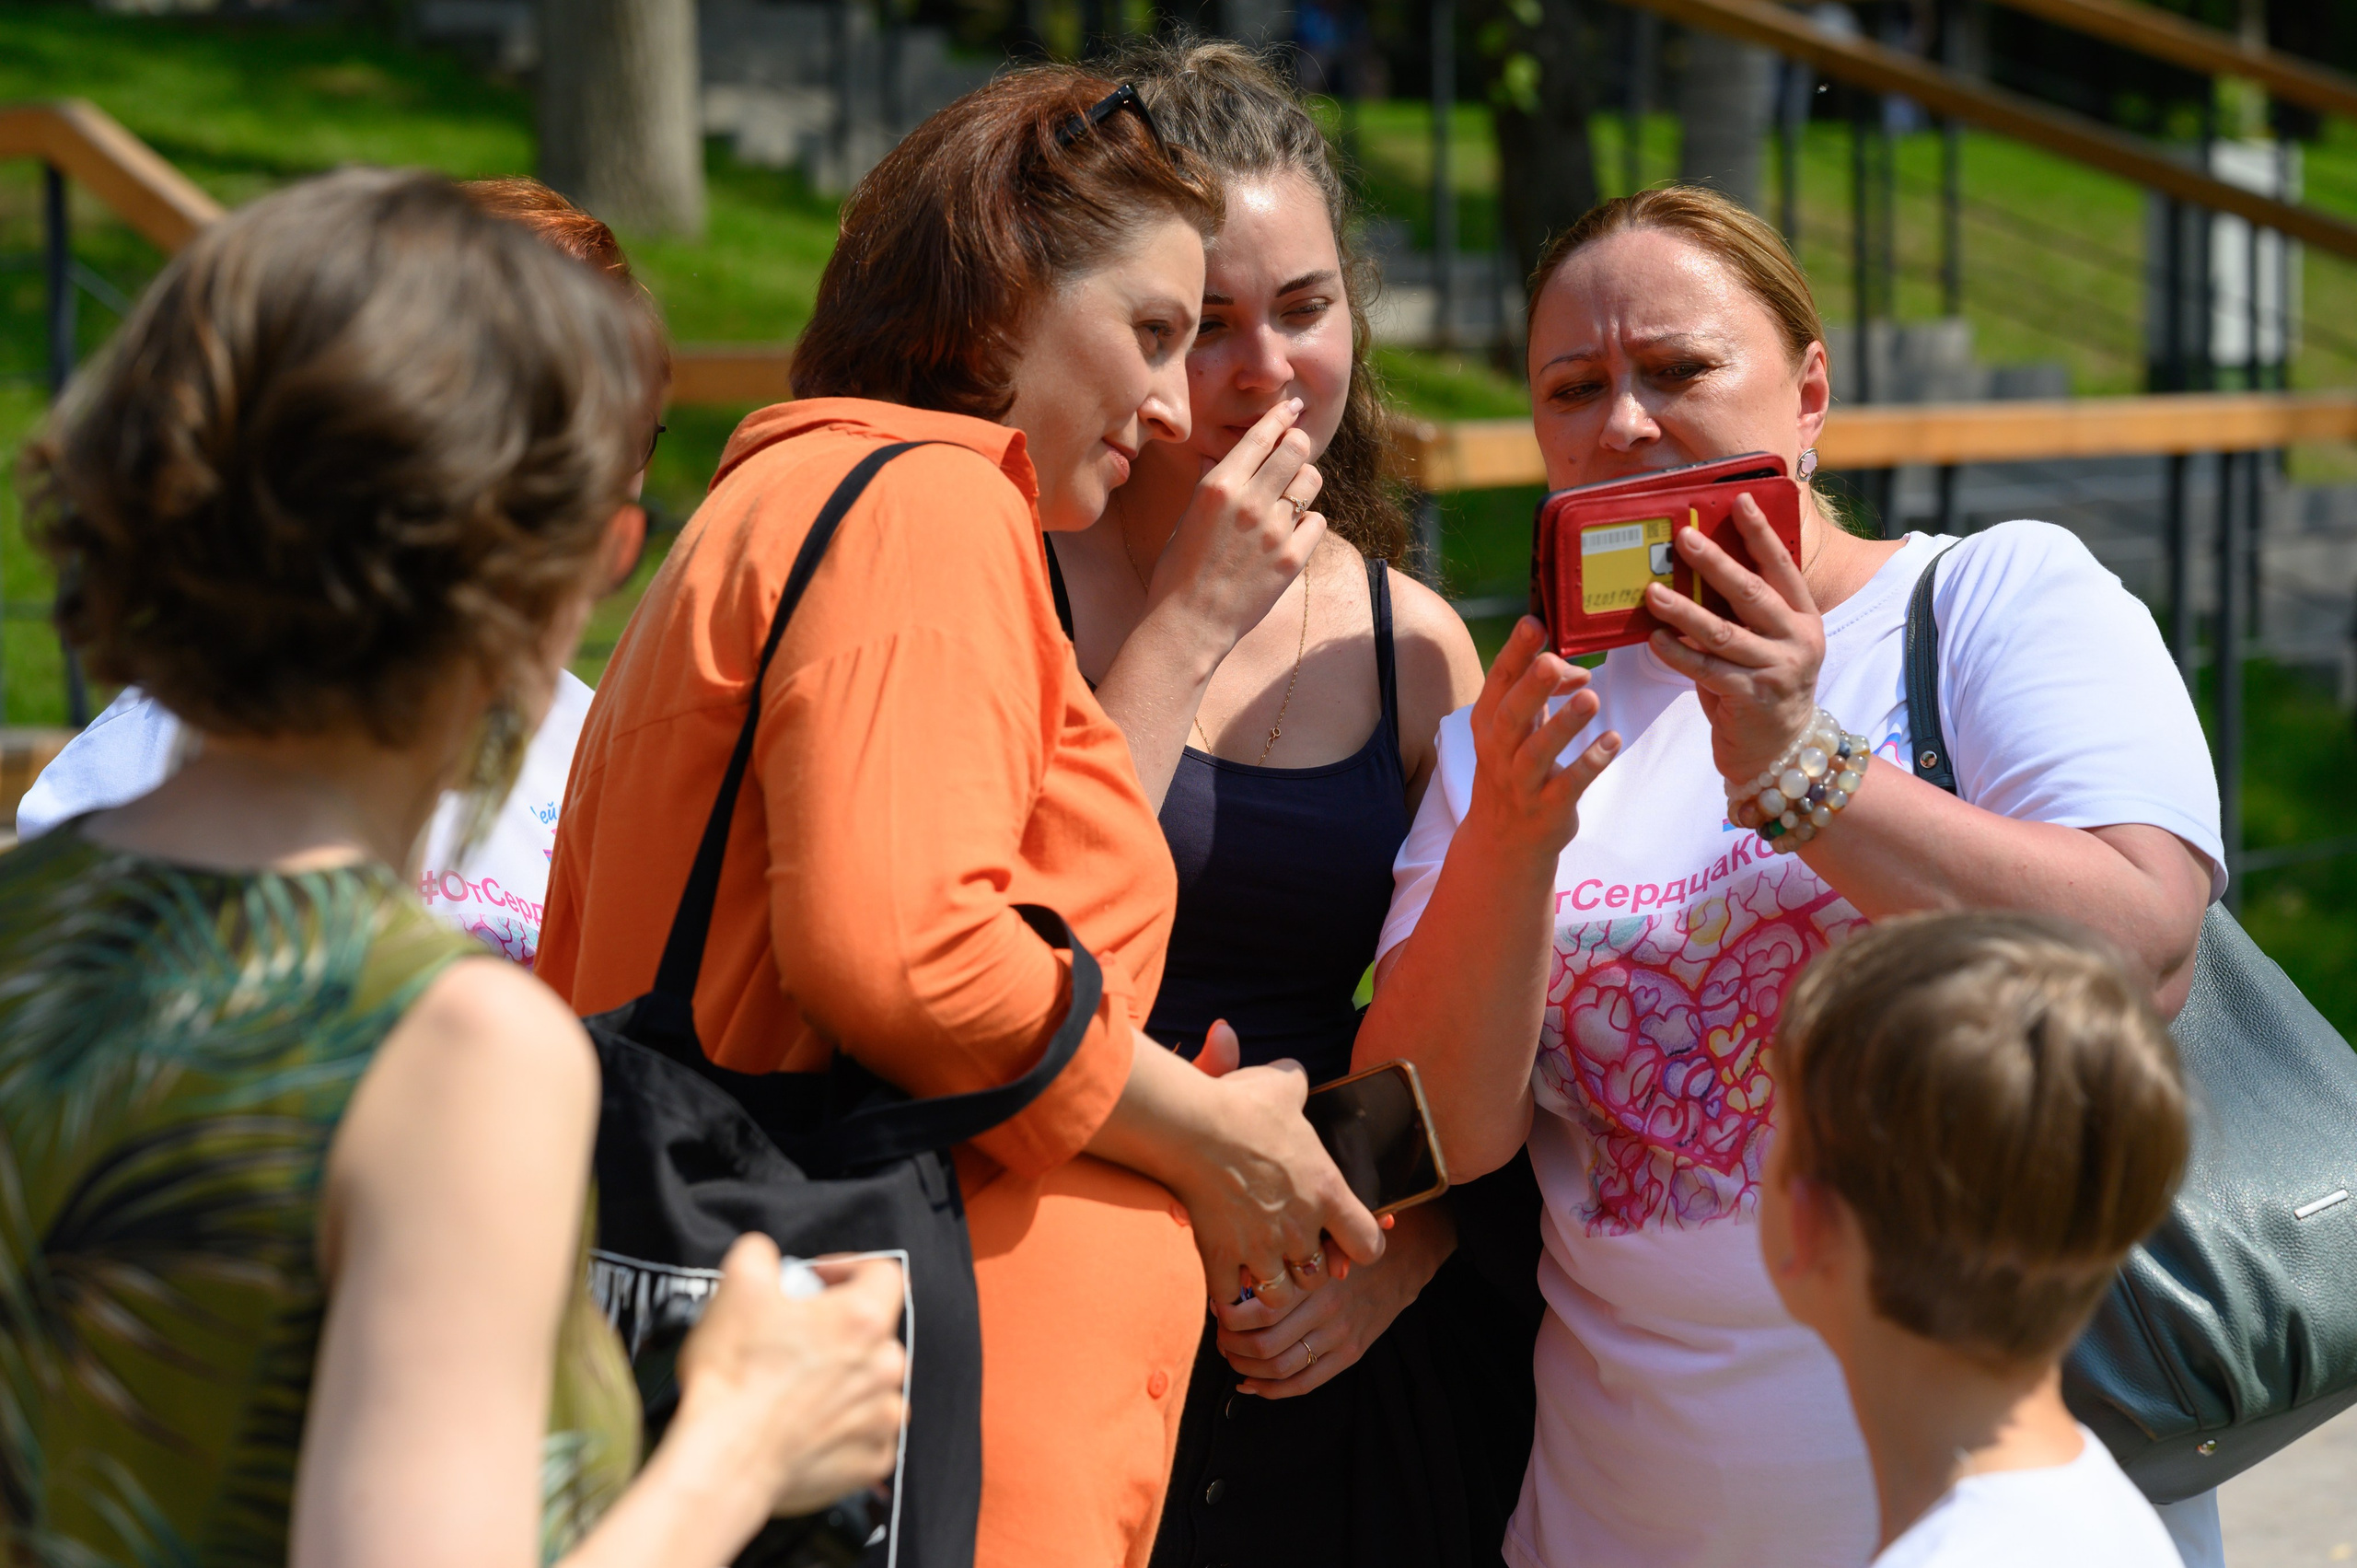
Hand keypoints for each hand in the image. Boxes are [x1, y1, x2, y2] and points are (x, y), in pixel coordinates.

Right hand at [670, 1236, 906, 1518]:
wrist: (724, 1463)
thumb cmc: (734, 1377)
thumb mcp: (737, 1286)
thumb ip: (760, 1253)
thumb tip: (764, 1256)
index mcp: (863, 1319)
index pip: (883, 1273)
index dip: (846, 1268)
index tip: (814, 1282)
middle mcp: (885, 1368)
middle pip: (875, 1333)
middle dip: (838, 1330)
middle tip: (793, 1339)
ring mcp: (882, 1419)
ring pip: (873, 1386)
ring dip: (844, 1382)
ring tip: (797, 1388)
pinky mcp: (870, 1462)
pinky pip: (867, 1436)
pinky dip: (843, 1430)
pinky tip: (806, 1427)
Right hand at [1144, 397, 1327, 654]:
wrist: (1189, 622)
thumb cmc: (1179, 569)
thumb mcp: (1188, 517)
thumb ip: (1211, 483)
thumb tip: (1220, 458)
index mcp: (1219, 486)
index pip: (1261, 436)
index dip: (1281, 417)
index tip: (1291, 408)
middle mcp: (1250, 503)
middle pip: (1296, 450)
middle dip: (1297, 444)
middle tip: (1293, 451)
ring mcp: (1275, 531)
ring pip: (1312, 482)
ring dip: (1304, 483)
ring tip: (1290, 496)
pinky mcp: (1293, 559)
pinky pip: (1318, 522)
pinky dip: (1307, 522)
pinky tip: (1291, 532)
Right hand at [1163, 1045, 1385, 1330]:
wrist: (1191, 1126)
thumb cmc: (1241, 1103)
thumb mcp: (1283, 1084)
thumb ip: (1297, 1086)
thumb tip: (1294, 1077)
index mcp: (1326, 1191)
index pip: (1369, 1246)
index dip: (1360, 1246)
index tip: (1343, 1238)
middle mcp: (1299, 1228)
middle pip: (1318, 1278)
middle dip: (1306, 1267)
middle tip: (1289, 1249)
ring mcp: (1260, 1248)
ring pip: (1279, 1296)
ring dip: (1271, 1285)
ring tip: (1257, 1266)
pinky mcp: (1220, 1257)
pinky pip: (1229, 1298)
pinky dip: (1226, 1294)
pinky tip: (1222, 1277)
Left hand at [1217, 1202, 1456, 1397]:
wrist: (1400, 1261)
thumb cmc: (1347, 1247)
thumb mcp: (1315, 1241)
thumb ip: (1282, 1259)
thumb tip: (1235, 1274)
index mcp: (1313, 1280)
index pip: (1260, 1312)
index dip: (1229, 1317)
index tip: (1218, 1307)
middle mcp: (1326, 1311)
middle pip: (1264, 1345)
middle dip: (1232, 1346)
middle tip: (1220, 1336)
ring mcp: (1339, 1337)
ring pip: (1280, 1368)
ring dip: (1247, 1368)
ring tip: (1232, 1357)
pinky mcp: (1350, 1355)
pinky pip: (1304, 1383)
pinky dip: (1272, 1390)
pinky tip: (1251, 1383)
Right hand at [1460, 616, 1620, 857]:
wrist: (1504, 843)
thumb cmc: (1514, 772)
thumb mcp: (1518, 732)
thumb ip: (1543, 696)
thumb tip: (1578, 670)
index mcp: (1489, 725)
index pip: (1498, 683)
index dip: (1514, 653)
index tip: (1534, 624)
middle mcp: (1499, 753)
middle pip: (1511, 717)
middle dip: (1531, 688)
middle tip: (1552, 661)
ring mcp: (1521, 784)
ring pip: (1537, 753)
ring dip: (1563, 725)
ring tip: (1591, 697)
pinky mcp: (1547, 810)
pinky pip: (1569, 785)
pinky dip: (1590, 763)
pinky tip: (1612, 740)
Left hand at [1642, 493, 1825, 784]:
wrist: (1780, 752)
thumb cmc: (1762, 688)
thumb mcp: (1766, 645)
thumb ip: (1744, 614)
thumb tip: (1695, 571)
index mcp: (1803, 618)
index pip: (1782, 567)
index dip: (1760, 533)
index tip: (1740, 501)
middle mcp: (1797, 640)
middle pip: (1751, 592)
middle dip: (1715, 562)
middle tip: (1683, 538)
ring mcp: (1777, 670)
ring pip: (1723, 632)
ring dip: (1683, 610)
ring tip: (1652, 591)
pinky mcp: (1752, 698)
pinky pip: (1707, 669)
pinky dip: (1678, 653)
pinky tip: (1654, 639)